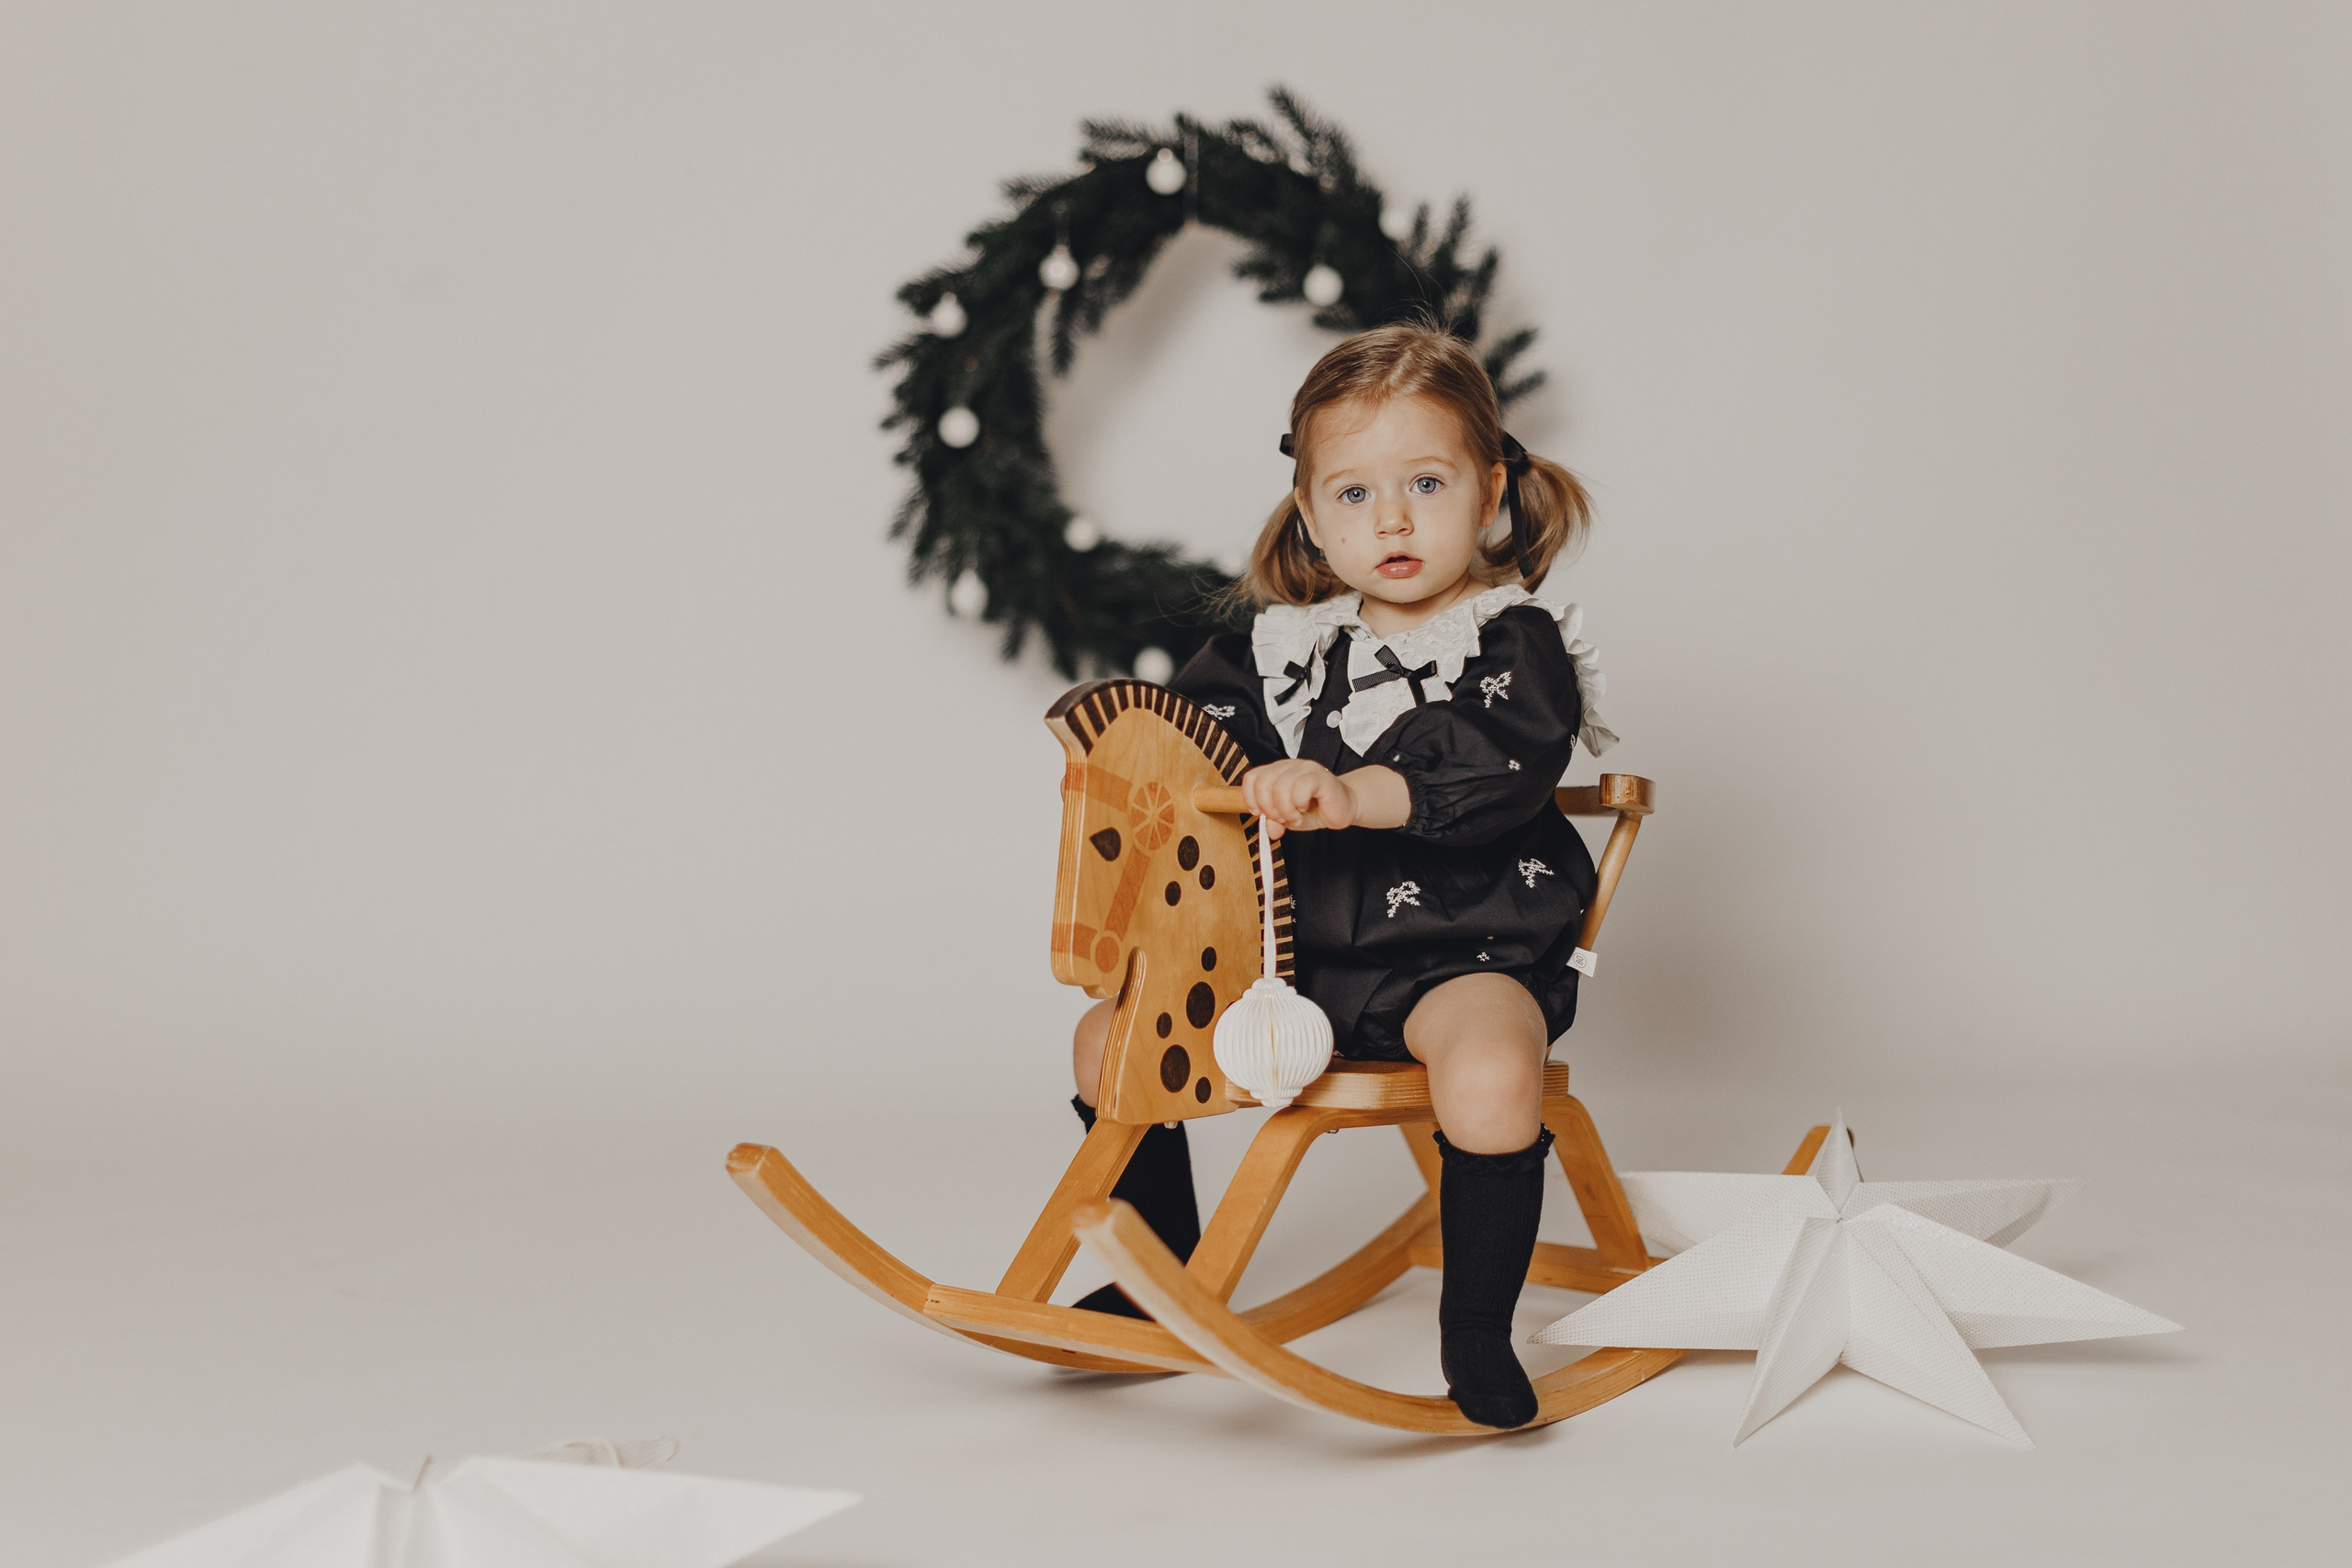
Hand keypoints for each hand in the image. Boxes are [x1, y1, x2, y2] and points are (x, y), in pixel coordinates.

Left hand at [1240, 760, 1409, 837]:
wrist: (1342, 808)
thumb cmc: (1314, 809)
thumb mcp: (1287, 818)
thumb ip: (1274, 822)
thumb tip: (1269, 830)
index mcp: (1277, 772)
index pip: (1252, 778)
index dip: (1251, 798)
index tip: (1261, 813)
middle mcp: (1288, 766)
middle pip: (1263, 784)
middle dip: (1269, 808)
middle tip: (1282, 819)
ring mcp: (1304, 768)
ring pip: (1280, 788)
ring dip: (1286, 810)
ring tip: (1296, 816)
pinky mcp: (1319, 775)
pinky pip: (1300, 788)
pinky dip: (1299, 804)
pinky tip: (1305, 808)